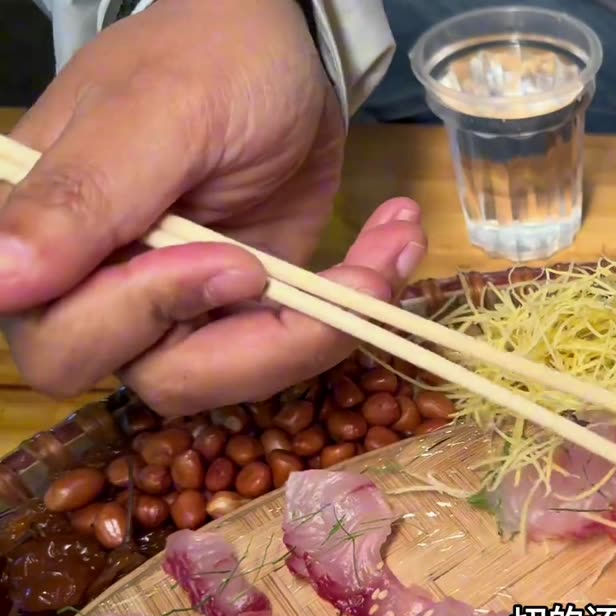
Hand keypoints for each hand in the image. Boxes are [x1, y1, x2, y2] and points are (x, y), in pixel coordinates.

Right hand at [0, 0, 425, 414]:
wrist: (284, 49)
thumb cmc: (210, 58)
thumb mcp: (159, 115)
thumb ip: (84, 196)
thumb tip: (1, 279)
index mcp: (47, 242)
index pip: (63, 343)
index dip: (152, 318)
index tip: (237, 263)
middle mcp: (101, 290)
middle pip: (160, 379)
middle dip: (267, 340)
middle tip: (340, 276)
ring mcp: (179, 306)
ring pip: (237, 376)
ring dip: (327, 325)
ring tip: (386, 250)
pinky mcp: (244, 309)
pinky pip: (290, 346)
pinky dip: (353, 305)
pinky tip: (389, 241)